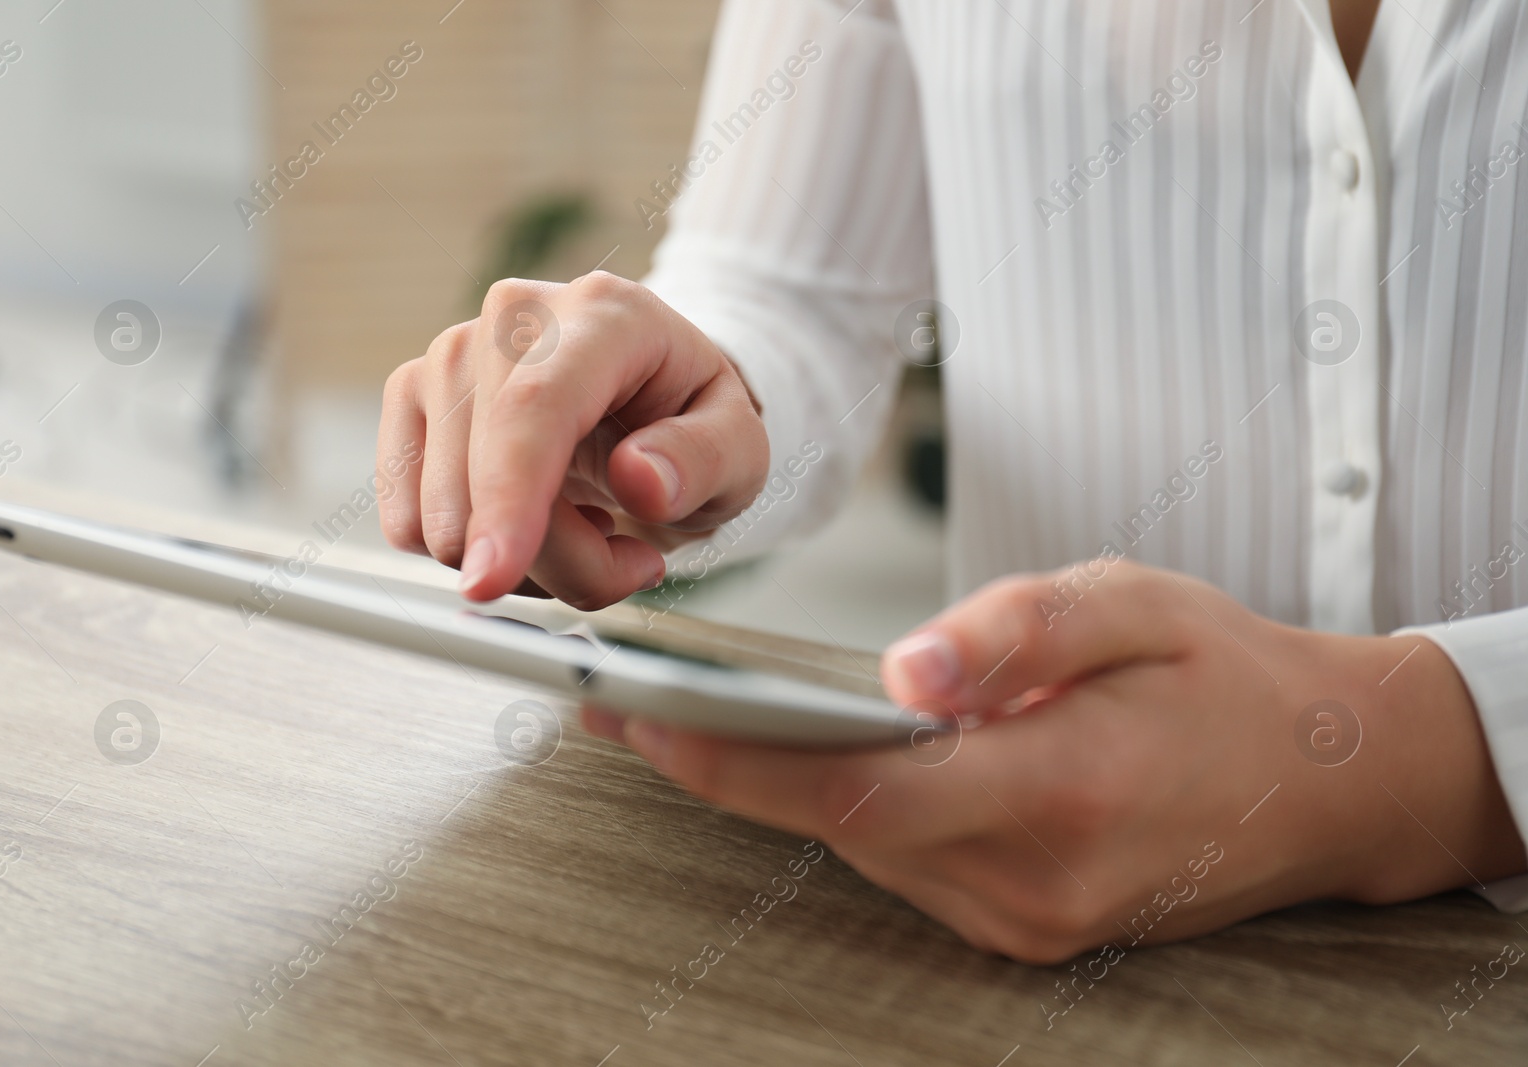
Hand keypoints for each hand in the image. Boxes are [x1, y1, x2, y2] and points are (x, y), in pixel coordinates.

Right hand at [378, 272, 768, 608]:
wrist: (649, 404)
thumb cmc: (693, 426)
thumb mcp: (742, 452)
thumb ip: (705, 461)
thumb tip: (641, 480)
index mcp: (604, 315)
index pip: (535, 408)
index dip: (509, 497)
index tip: (494, 575)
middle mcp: (514, 318)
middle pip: (487, 479)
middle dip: (561, 559)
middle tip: (627, 555)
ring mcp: (451, 354)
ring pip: (443, 515)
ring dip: (524, 564)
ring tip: (586, 531)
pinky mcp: (412, 398)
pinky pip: (411, 522)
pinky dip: (475, 551)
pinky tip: (532, 522)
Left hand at [583, 559, 1526, 960]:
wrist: (1323, 777)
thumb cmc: (1225, 676)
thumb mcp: (1131, 606)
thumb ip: (1014, 632)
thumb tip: (902, 671)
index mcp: (1062, 791)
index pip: (858, 791)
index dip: (734, 761)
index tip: (639, 718)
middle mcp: (1036, 882)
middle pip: (840, 827)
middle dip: (728, 766)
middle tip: (630, 703)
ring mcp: (1031, 921)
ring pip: (867, 849)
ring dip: (785, 787)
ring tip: (700, 718)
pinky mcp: (1029, 928)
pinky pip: (908, 865)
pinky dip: (853, 810)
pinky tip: (820, 755)